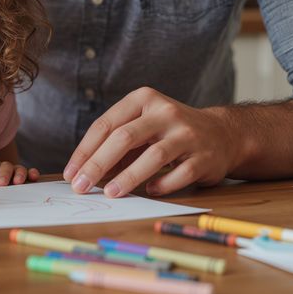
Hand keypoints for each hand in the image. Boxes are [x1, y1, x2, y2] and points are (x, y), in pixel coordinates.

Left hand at [0, 158, 39, 186]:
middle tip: (1, 183)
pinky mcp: (23, 174)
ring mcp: (13, 170)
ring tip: (18, 182)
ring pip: (17, 169)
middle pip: (4, 167)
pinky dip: (32, 173)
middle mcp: (1, 166)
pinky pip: (29, 171)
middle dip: (3, 175)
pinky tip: (34, 176)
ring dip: (19, 174)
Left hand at [62, 87, 239, 197]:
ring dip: (128, 177)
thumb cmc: (170, 133)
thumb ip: (116, 146)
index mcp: (144, 99)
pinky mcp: (204, 156)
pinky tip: (149, 191)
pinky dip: (162, 185)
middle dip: (98, 164)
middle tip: (81, 187)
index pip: (106, 124)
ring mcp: (187, 133)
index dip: (85, 151)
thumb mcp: (142, 127)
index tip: (70, 173)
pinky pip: (179, 174)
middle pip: (124, 138)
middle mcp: (165, 112)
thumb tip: (83, 174)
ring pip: (153, 156)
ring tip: (111, 194)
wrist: (222, 134)